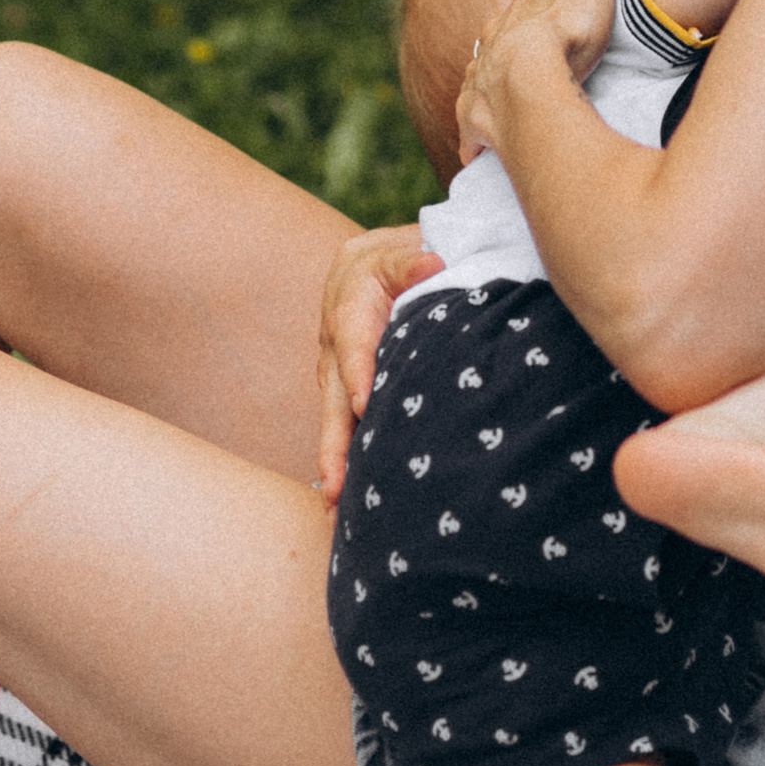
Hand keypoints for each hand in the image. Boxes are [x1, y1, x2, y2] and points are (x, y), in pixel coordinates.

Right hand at [316, 224, 440, 499]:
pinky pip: (343, 429)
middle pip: (333, 401)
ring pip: (334, 423)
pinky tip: (348, 505)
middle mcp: (335, 351)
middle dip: (333, 445)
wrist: (365, 267)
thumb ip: (412, 259)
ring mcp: (336, 376)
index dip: (359, 375)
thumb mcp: (398, 253)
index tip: (365, 406)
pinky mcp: (345, 393)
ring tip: (336, 512)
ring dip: (335, 465)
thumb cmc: (390, 262)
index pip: (353, 347)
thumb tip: (432, 262)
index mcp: (349, 312)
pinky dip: (345, 463)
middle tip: (335, 487)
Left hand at [455, 0, 614, 166]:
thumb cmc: (567, 29)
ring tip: (494, 108)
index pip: (522, 12)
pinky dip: (470, 140)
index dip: (533, 17)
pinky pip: (469, 130)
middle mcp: (492, 46)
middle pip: (494, 46)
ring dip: (483, 94)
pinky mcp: (477, 117)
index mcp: (518, 15)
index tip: (540, 25)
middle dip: (501, 55)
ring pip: (475, 84)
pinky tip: (471, 153)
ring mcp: (480, 81)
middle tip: (515, 69)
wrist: (532, 68)